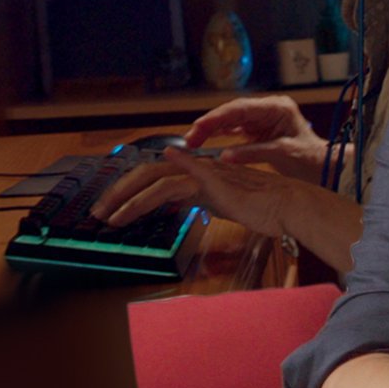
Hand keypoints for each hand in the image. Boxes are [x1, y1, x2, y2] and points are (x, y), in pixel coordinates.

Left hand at [91, 146, 301, 238]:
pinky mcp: (211, 182)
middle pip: (147, 172)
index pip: (155, 177)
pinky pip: (173, 185)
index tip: (112, 209)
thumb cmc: (266, 209)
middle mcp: (198, 168)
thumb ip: (202, 199)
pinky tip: (133, 202)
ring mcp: (204, 173)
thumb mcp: (226, 205)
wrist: (290, 205)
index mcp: (199, 174)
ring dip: (128, 200)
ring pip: (155, 179)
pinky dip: (150, 191)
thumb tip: (180, 203)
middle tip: (98, 213)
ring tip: (111, 218)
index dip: (131, 191)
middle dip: (118, 192)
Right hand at [186, 95, 330, 181]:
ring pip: (230, 121)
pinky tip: (204, 141)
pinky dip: (219, 135)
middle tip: (189, 139)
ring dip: (211, 130)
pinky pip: (234, 130)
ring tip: (192, 142)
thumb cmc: (310, 157)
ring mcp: (262, 119)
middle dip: (209, 124)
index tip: (198, 126)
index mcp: (277, 108)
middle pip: (231, 113)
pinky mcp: (257, 130)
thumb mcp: (283, 153)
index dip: (217, 117)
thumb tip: (225, 156)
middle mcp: (267, 110)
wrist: (323, 166)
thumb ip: (253, 153)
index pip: (240, 109)